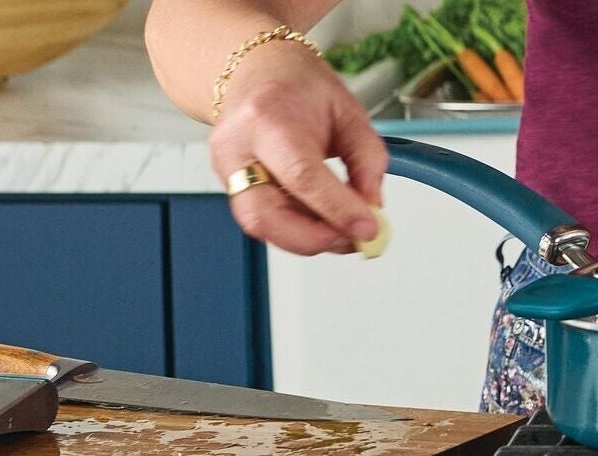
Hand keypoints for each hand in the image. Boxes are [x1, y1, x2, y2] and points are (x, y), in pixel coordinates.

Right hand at [208, 45, 385, 255]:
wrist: (257, 72)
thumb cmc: (299, 87)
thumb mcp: (350, 111)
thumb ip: (368, 159)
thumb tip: (372, 206)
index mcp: (267, 118)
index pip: (301, 175)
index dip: (337, 209)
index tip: (370, 228)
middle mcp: (236, 147)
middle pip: (264, 215)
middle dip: (315, 239)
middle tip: (356, 239)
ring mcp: (225, 169)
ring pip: (260, 225)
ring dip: (308, 239)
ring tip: (344, 230)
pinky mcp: (227, 186)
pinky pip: (262, 220)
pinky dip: (296, 229)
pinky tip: (321, 219)